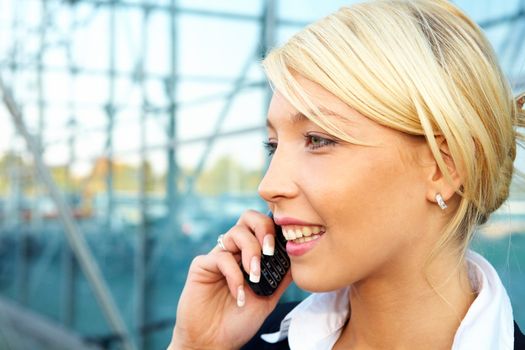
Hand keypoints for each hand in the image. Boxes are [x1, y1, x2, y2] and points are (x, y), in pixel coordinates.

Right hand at [169, 210, 292, 349]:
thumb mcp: (268, 298)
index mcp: (250, 254)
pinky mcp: (202, 266)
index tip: (288, 243)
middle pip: (248, 217)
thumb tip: (299, 257)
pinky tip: (239, 295)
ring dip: (251, 252)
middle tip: (270, 251)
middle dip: (263, 228)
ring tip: (255, 277)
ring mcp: (218, 256)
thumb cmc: (239, 321)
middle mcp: (234, 251)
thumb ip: (280, 277)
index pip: (263, 227)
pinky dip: (234, 275)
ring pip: (236, 232)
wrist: (214, 342)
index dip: (276, 228)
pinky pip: (221, 257)